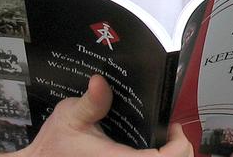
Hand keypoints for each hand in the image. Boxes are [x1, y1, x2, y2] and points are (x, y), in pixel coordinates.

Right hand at [20, 74, 191, 155]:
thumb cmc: (54, 144)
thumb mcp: (69, 116)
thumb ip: (90, 102)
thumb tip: (100, 82)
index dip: (178, 144)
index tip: (173, 127)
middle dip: (177, 148)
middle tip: (169, 130)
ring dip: (166, 155)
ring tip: (161, 138)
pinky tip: (147, 147)